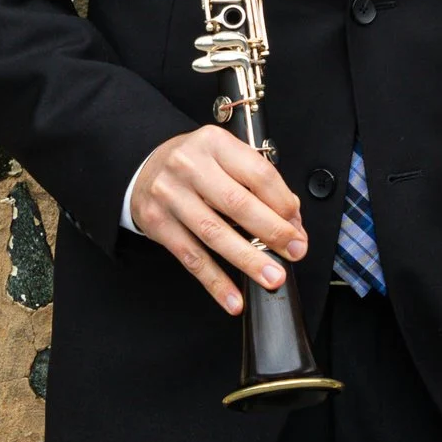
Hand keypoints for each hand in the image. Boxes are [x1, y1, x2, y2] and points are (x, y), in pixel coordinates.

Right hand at [131, 126, 306, 314]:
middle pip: (238, 203)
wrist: (144, 168)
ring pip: (215, 233)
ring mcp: (171, 195)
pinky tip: (233, 298)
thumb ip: (255, 181)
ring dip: (248, 260)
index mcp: (214, 143)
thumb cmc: (193, 164)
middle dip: (273, 232)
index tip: (297, 225)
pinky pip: (191, 258)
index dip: (283, 202)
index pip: (257, 173)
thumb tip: (290, 217)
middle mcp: (189, 166)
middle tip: (295, 251)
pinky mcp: (158, 223)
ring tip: (272, 277)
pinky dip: (215, 281)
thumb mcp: (223, 156)